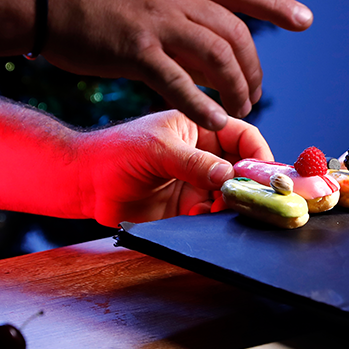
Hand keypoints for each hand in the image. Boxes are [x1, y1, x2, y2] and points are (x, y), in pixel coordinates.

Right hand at [43, 0, 312, 130]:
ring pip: (218, 57)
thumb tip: (215, 55)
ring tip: (239, 110)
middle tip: (253, 96)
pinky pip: (180, 83)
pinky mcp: (136, 51)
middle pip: (237, 35)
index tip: (305, 20)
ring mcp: (157, 22)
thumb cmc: (93, 0)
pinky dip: (202, 105)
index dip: (276, 5)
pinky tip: (215, 121)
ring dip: (236, 88)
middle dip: (253, 70)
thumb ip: (184, 21)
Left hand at [76, 110, 273, 226]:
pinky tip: (198, 217)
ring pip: (232, 194)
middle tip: (248, 197)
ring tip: (221, 209)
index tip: (265, 174)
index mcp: (202, 129)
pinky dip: (214, 220)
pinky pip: (214, 215)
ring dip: (233, 204)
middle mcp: (206, 156)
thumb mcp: (157, 149)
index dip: (258, 153)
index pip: (244, 137)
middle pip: (244, 169)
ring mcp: (198, 183)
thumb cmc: (115, 153)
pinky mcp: (188, 208)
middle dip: (249, 183)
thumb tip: (230, 175)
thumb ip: (194, 162)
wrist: (83, 185)